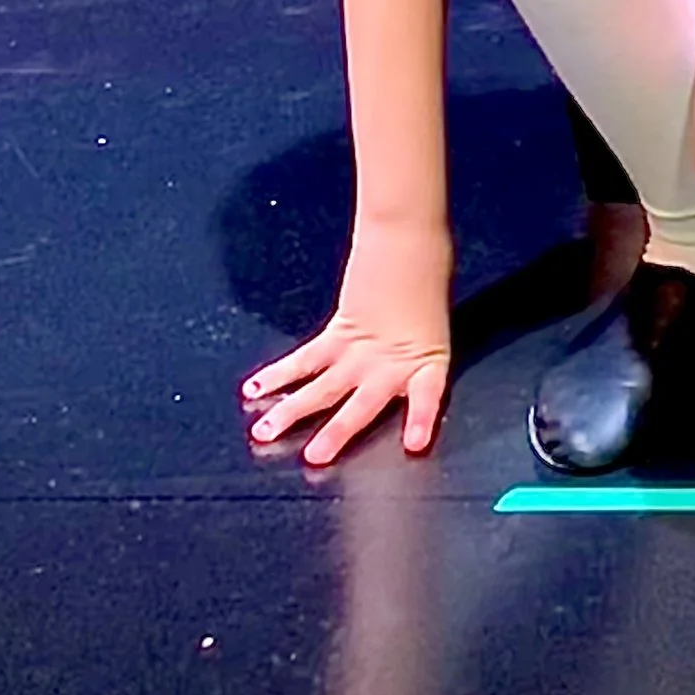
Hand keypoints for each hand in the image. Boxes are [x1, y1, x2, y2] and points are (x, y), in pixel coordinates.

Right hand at [240, 226, 453, 463]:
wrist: (406, 237)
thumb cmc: (429, 277)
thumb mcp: (439, 327)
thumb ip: (421, 356)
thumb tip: (407, 367)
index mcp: (427, 362)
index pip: (428, 396)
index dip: (421, 419)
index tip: (414, 443)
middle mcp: (388, 363)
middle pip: (360, 404)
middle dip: (336, 432)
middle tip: (312, 458)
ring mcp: (359, 349)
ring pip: (321, 386)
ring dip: (290, 410)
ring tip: (263, 431)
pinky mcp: (339, 331)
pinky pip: (306, 358)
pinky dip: (278, 373)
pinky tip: (254, 386)